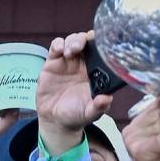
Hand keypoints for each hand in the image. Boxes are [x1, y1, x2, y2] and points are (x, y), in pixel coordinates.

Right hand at [35, 32, 113, 156]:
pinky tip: (59, 50)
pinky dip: (58, 44)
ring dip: (72, 41)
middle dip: (84, 40)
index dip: (100, 44)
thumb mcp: (89, 114)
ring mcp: (67, 62)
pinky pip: (56, 47)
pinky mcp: (53, 62)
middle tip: (80, 47)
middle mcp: (82, 64)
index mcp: (94, 72)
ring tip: (70, 52)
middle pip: (86, 42)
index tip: (101, 42)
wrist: (55, 120)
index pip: (100, 52)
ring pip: (72, 41)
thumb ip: (98, 107)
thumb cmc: (76, 115)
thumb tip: (107, 99)